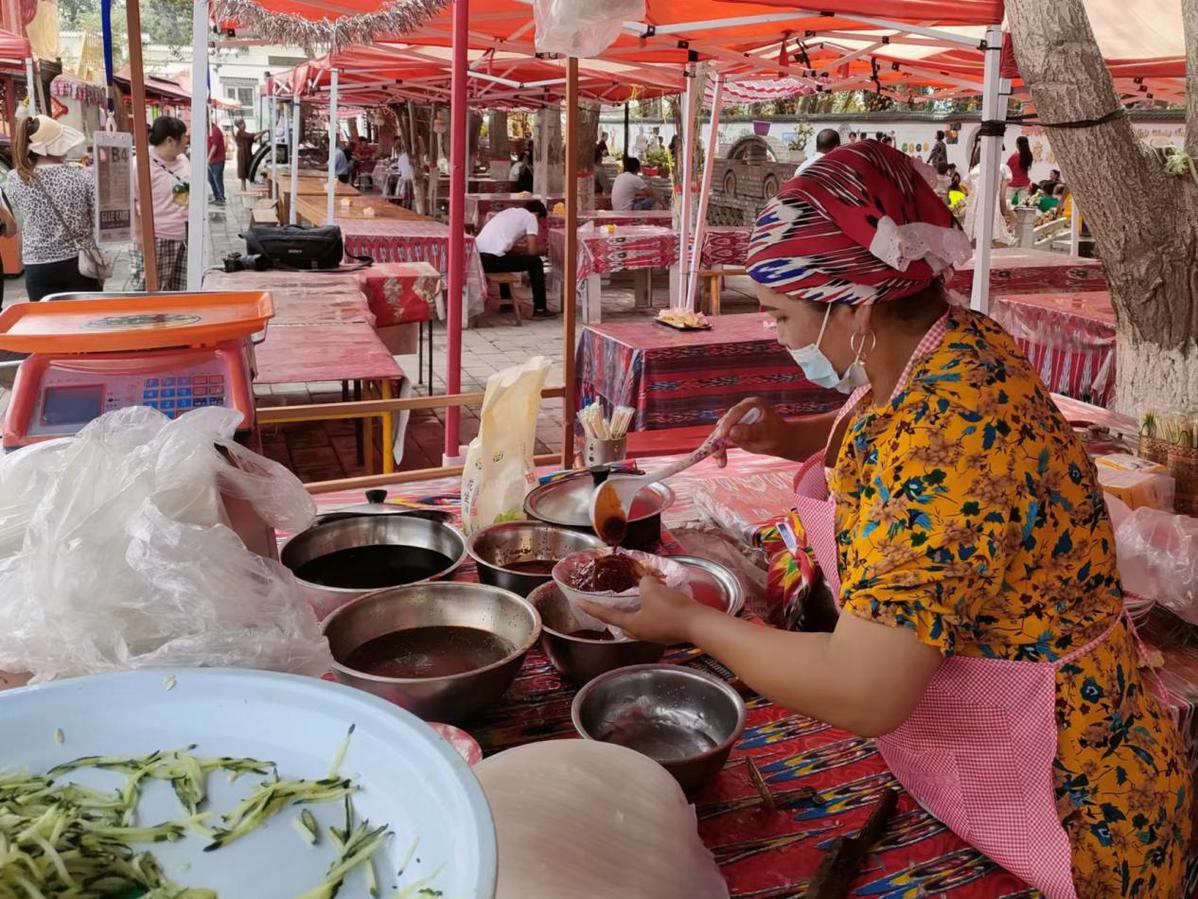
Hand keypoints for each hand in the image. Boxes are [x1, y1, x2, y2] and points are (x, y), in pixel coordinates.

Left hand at [577, 576, 705, 644]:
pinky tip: (660, 594)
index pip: (605, 614)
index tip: (578, 602)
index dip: (590, 607)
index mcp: (632, 625)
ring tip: (639, 590)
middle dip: (617, 608)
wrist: (699, 623)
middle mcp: (641, 632)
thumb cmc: (670, 609)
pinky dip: (654, 603)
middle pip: (623, 619)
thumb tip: (647, 581)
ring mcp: (656, 632)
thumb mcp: (651, 589)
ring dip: (638, 604)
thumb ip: (644, 582)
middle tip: (610, 597)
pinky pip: (656, 614)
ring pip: (641, 616)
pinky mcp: (670, 629)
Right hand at [712, 398, 785, 466]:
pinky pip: (722, 439)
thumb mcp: (766, 434)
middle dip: (719, 439)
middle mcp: (741, 409)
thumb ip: (750, 432)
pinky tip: (721, 461)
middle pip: (725, 423)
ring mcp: (736, 419)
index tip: (720, 436)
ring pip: (721, 432)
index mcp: (752, 404)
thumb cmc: (776, 435)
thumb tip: (732, 432)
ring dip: (718, 447)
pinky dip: (721, 449)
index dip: (726, 425)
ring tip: (720, 461)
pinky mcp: (732, 429)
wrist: (780, 440)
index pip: (735, 413)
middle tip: (716, 453)